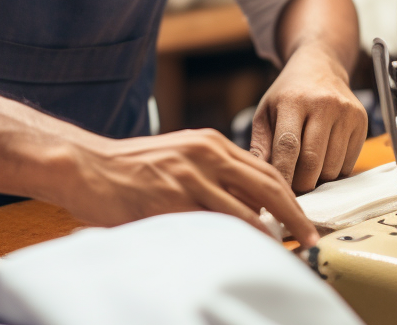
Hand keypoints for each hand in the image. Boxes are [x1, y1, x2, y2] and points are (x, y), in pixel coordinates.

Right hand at [57, 128, 319, 246]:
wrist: (87, 166)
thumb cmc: (130, 166)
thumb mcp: (179, 155)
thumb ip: (212, 171)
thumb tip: (246, 202)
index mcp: (209, 142)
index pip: (265, 169)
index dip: (290, 197)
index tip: (303, 218)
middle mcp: (205, 154)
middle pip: (268, 187)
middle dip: (294, 217)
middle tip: (309, 237)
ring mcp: (189, 178)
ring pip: (247, 212)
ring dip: (270, 237)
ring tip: (282, 253)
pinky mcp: (172, 202)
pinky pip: (215, 227)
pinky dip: (235, 243)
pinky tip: (243, 255)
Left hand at [250, 43, 366, 193]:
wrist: (319, 67)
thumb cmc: (287, 94)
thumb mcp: (265, 112)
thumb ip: (260, 145)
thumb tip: (258, 177)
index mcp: (293, 100)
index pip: (289, 146)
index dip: (284, 175)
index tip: (277, 194)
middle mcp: (323, 104)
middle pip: (313, 161)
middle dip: (301, 183)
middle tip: (291, 189)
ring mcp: (346, 112)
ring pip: (332, 167)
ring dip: (317, 179)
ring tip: (305, 171)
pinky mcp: (362, 121)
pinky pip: (348, 163)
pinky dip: (333, 171)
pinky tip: (323, 159)